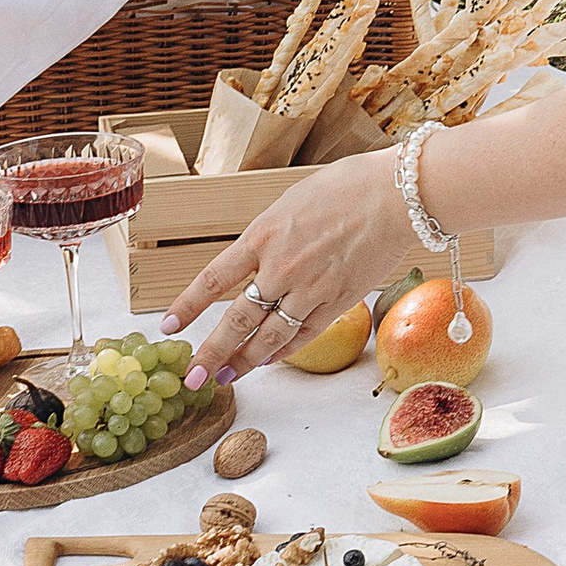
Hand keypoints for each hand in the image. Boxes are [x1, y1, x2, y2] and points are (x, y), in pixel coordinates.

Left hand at [163, 157, 415, 385]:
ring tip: (224, 378)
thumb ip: (271, 236)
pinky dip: (283, 352)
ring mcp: (311, 288)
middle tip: (192, 375)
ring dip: (243, 362)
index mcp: (263, 235)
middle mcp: (281, 266)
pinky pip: (304, 335)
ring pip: (268, 336)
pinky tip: (268, 362)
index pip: (213, 279)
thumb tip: (257, 261)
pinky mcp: (339, 301)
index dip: (187, 306)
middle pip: (236, 320)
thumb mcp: (292, 202)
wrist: (396, 194)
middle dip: (210, 352)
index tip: (169, 326)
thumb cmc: (348, 187)